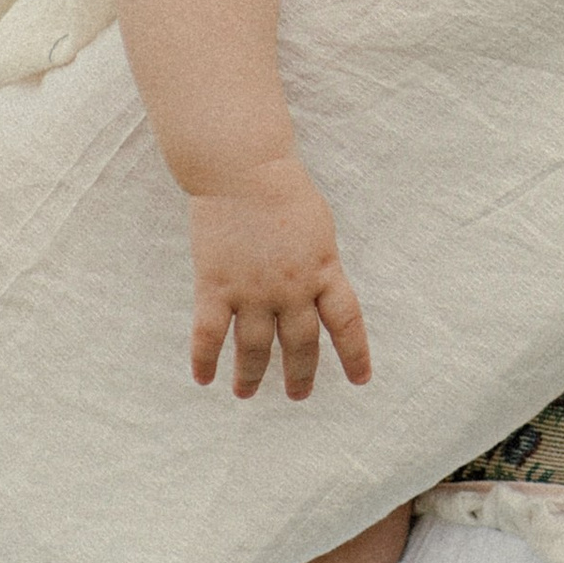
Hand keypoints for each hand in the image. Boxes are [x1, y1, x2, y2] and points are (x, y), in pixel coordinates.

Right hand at [187, 152, 371, 399]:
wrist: (243, 168)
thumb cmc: (284, 192)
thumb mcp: (319, 230)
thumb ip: (320, 266)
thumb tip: (320, 295)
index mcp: (324, 270)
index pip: (346, 323)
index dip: (355, 354)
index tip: (360, 380)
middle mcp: (291, 288)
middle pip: (301, 343)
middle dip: (300, 374)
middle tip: (298, 394)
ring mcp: (252, 289)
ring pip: (254, 347)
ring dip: (251, 375)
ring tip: (246, 393)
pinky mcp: (215, 285)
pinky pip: (209, 333)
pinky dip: (205, 359)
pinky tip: (204, 378)